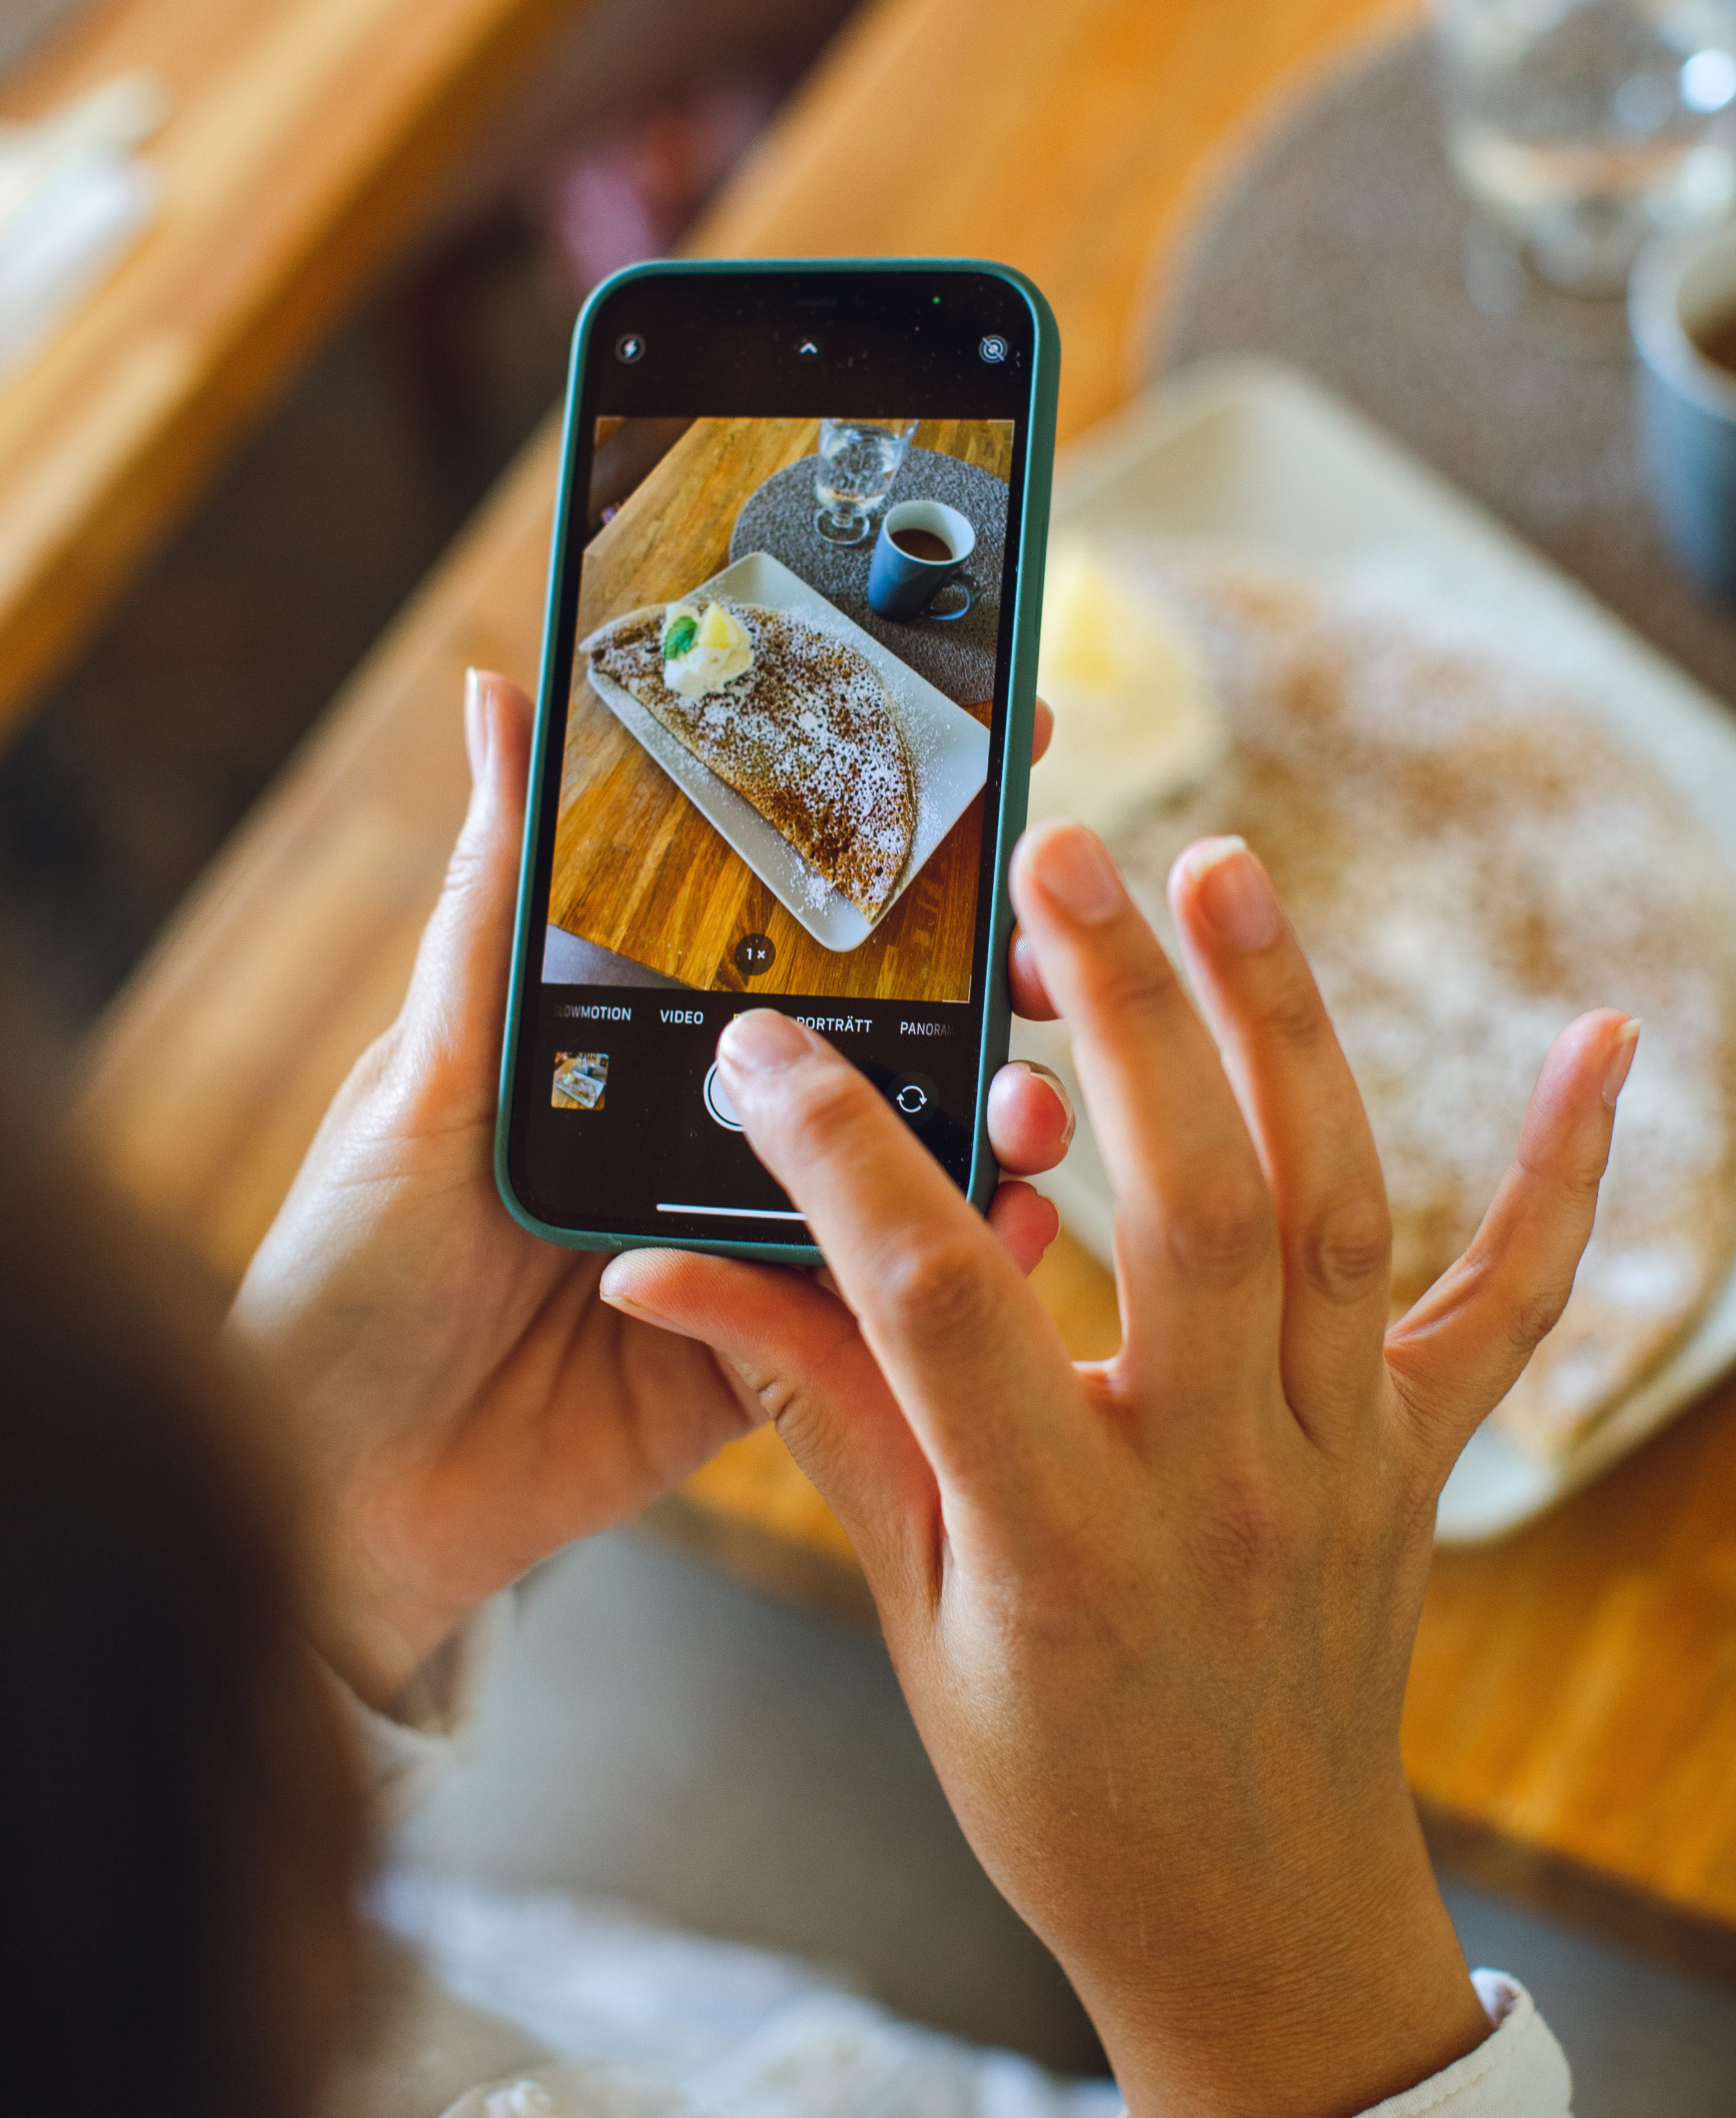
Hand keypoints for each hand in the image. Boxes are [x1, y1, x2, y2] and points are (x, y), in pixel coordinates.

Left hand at [225, 673, 1070, 1708]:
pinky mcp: (773, 1353)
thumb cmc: (352, 1263)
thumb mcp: (431, 1069)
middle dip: (981, 991)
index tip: (985, 765)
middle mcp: (712, 1128)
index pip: (782, 926)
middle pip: (874, 1041)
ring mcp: (753, 1239)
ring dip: (988, 1127)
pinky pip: (881, 1310)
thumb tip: (499, 697)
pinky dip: (955, 1272)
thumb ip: (495, 901)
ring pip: (901, 1169)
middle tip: (1049, 957)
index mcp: (640, 1041)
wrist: (339, 1489)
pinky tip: (1009, 1235)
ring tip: (1035, 1108)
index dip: (885, 855)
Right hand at [599, 824, 1636, 2115]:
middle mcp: (1222, 1478)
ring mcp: (1342, 1457)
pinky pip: (1507, 1301)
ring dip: (1286, 1026)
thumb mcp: (912, 1605)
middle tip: (1061, 859)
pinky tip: (1603, 1040)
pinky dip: (1565, 1171)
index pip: (943, 1303)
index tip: (771, 1049)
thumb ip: (813, 1416)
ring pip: (1332, 1205)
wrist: (1247, 1911)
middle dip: (1120, 1013)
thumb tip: (665, 1275)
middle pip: (1189, 1203)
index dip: (843, 1159)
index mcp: (1064, 1538)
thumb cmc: (1056, 1777)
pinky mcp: (1416, 1451)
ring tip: (1225, 871)